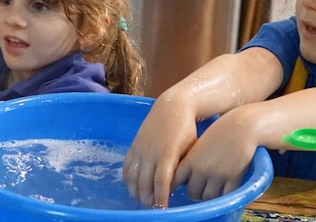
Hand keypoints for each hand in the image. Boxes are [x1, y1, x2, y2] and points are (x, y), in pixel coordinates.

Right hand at [123, 87, 199, 207]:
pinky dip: (128, 179)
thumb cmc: (186, 129)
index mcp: (167, 154)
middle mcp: (150, 152)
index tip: (163, 208)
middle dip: (148, 198)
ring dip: (137, 191)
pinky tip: (133, 187)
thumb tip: (174, 187)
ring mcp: (140, 148)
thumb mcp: (189, 149)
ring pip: (133, 176)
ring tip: (142, 201)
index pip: (161, 182)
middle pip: (145, 182)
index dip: (161, 197)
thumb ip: (181, 168)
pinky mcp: (134, 145)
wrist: (172, 107)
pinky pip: (126, 166)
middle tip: (153, 208)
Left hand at [172, 109, 255, 200]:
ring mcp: (218, 174)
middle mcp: (202, 169)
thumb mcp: (200, 145)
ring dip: (209, 196)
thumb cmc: (220, 133)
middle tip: (200, 190)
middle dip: (195, 193)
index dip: (174, 187)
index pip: (175, 180)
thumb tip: (183, 178)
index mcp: (191, 160)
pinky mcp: (234, 178)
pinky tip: (225, 189)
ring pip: (208, 197)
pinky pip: (225, 195)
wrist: (242, 126)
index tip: (175, 190)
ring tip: (212, 191)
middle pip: (192, 192)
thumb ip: (191, 160)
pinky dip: (224, 195)